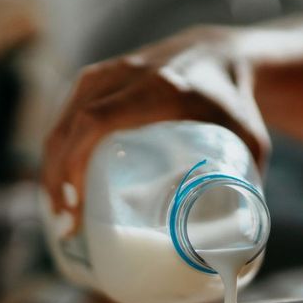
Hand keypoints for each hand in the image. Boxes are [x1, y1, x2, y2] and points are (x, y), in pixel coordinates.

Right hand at [42, 26, 270, 232]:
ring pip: (62, 120)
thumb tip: (238, 249)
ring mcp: (108, 72)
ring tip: (61, 209)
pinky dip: (58, 148)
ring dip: (53, 165)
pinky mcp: (99, 77)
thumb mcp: (249, 141)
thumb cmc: (237, 104)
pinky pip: (66, 113)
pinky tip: (59, 179)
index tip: (77, 204)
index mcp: (160, 89)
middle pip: (71, 125)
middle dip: (58, 176)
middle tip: (66, 222)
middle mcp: (127, 75)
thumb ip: (248, 188)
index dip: (75, 163)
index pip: (97, 122)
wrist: (222, 53)